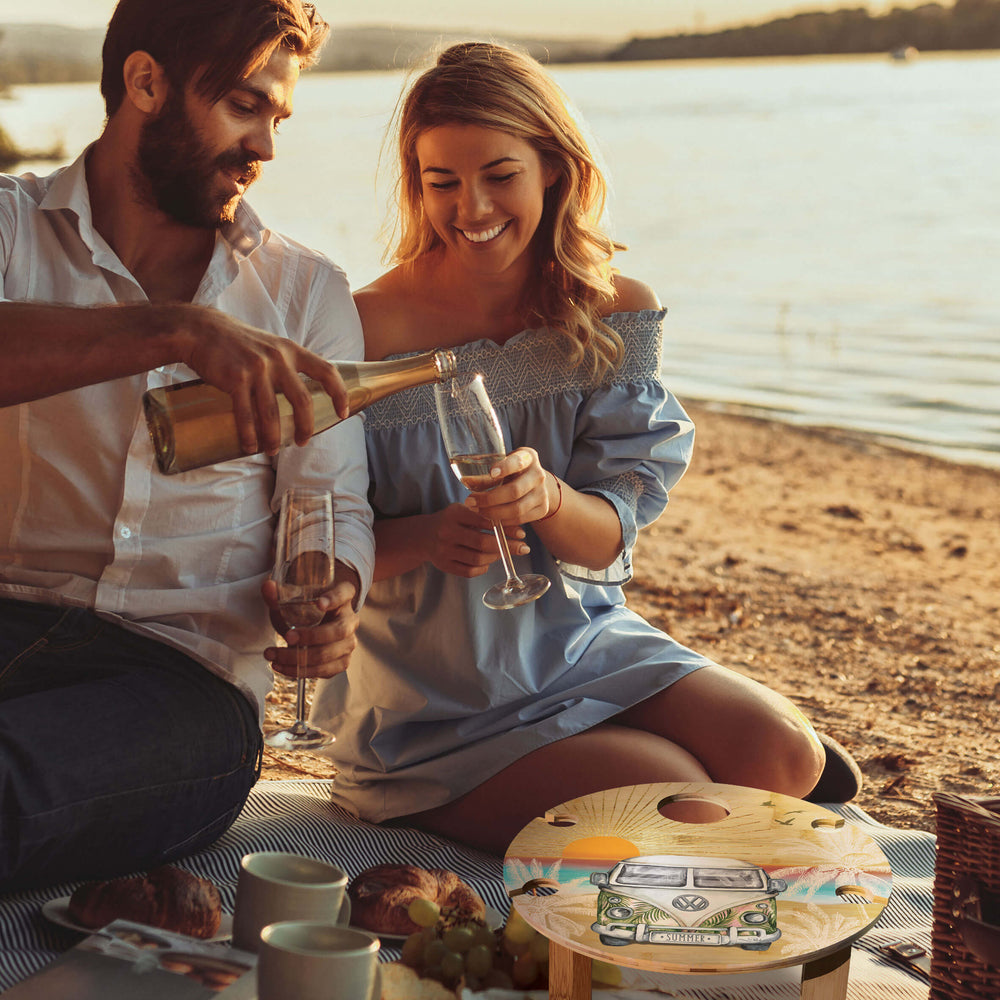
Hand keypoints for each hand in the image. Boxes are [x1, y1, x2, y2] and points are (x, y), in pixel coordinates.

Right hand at [173, 304, 349, 456]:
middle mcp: (278, 359)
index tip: (343, 413)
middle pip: (302, 400)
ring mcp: (257, 369)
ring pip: (272, 413)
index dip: (339, 394)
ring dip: (273, 437)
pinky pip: (246, 414)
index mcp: (291, 351)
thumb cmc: (240, 343)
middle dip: (305, 427)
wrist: (202, 330)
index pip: (327, 371)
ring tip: (272, 450)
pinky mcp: (235, 379)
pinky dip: (249, 435)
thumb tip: (304, 394)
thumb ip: (289, 365)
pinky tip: (250, 446)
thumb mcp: (272, 346)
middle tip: (301, 442)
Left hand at [261, 572, 359, 679]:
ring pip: (329, 654)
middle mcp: (350, 620)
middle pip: (338, 631)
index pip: (344, 593)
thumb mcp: (295, 596)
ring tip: (274, 655)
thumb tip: (267, 587)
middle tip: (287, 637)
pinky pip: (325, 671)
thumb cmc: (308, 606)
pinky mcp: (341, 662)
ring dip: (299, 658)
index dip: (334, 599)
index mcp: (343, 596)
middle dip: (312, 636)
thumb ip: (279, 593)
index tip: (319, 603)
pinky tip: (282, 666)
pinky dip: (301, 671)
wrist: (317, 623)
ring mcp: (348, 643)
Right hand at [425, 503, 527, 577]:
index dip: (505, 528)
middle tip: (523, 548)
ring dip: (496, 557)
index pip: (484, 521)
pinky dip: (483, 568)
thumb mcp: (464, 511)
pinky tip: (488, 561)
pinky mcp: (444, 565)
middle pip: (482, 543)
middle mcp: (447, 532)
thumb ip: (485, 516)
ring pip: (477, 559)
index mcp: (454, 514)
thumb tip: (517, 529)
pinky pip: (469, 571)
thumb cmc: (452, 521)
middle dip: (506, 546)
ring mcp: (444, 551)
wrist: (423, 535)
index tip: (522, 533)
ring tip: (504, 552)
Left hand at [464, 447, 555, 524]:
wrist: (537, 485)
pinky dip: (503, 520)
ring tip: (477, 510)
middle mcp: (538, 475)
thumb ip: (485, 475)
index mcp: (528, 458)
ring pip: (517, 509)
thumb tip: (465, 482)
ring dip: (493, 512)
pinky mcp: (542, 509)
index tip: (491, 473)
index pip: (517, 462)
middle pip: (514, 491)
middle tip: (470, 501)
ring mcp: (543, 493)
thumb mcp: (502, 467)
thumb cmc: (513, 472)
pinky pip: (520, 519)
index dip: (505, 468)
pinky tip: (489, 517)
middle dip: (489, 499)